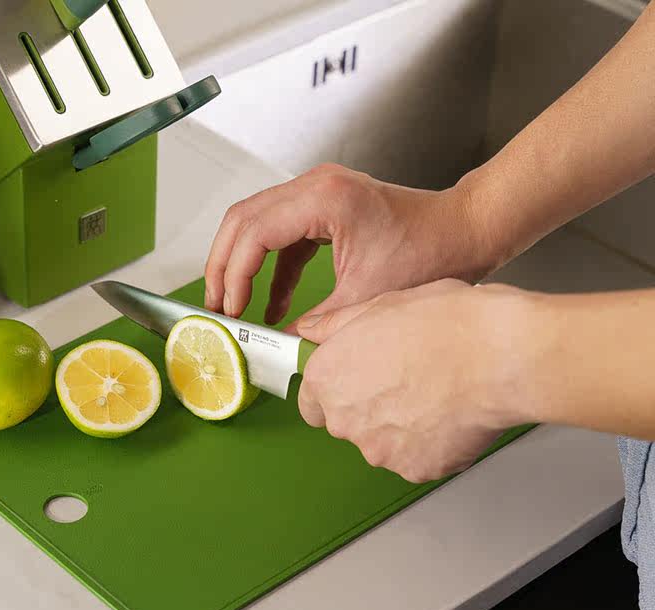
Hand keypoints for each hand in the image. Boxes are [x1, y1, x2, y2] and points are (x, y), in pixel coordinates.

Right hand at [203, 164, 498, 327]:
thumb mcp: (367, 299)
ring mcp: (317, 193)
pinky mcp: (324, 208)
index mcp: (323, 199)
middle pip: (241, 220)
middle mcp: (314, 186)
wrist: (467, 230)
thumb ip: (315, 324)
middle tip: (217, 307)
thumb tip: (278, 348)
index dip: (233, 275)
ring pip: (254, 224)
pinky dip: (271, 269)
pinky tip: (272, 305)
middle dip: (223, 266)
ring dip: (240, 264)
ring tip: (232, 305)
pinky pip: (281, 235)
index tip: (230, 311)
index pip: (253, 232)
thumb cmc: (432, 251)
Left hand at [296, 279, 532, 482]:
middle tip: (408, 378)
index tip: (353, 382)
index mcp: (328, 377)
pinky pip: (416, 458)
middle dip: (370, 406)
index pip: (311, 400)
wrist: (499, 356)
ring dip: (401, 426)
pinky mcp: (414, 469)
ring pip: (382, 443)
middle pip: (347, 422)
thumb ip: (335, 325)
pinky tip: (450, 414)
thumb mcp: (380, 304)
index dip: (335, 390)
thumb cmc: (447, 325)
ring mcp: (379, 449)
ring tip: (435, 393)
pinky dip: (431, 443)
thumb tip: (312, 331)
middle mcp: (345, 418)